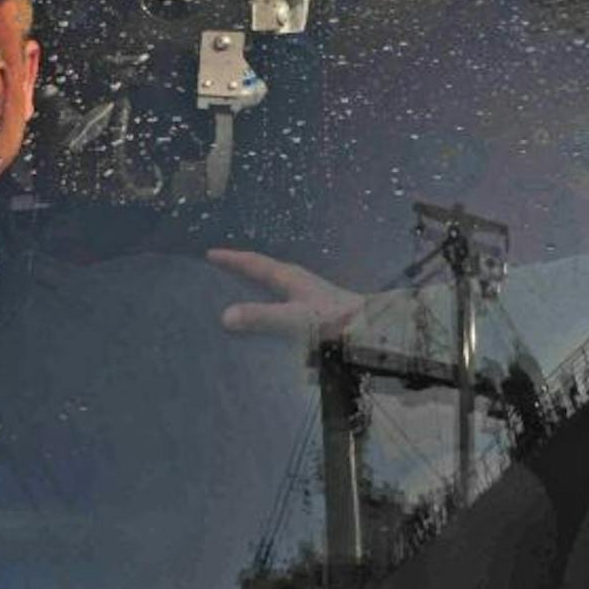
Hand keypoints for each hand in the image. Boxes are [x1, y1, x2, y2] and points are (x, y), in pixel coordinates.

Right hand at [208, 247, 364, 343]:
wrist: (379, 334)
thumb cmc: (338, 322)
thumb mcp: (296, 319)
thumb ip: (262, 317)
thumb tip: (224, 317)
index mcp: (292, 279)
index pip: (255, 264)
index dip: (232, 259)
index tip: (210, 254)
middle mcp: (301, 284)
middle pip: (266, 272)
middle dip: (244, 270)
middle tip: (221, 270)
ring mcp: (312, 299)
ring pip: (278, 289)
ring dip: (259, 289)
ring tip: (240, 295)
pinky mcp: (320, 315)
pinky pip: (286, 306)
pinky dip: (271, 309)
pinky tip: (270, 324)